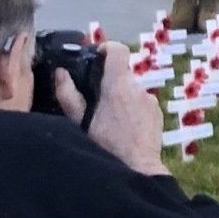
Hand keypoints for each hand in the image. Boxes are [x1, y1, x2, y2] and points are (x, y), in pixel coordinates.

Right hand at [57, 42, 167, 176]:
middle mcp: (138, 88)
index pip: (118, 50)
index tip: (96, 58)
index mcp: (118, 85)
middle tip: (95, 103)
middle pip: (122, 75)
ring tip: (109, 122)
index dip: (107, 50)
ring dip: (120, 100)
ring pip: (131, 92)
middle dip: (108, 84)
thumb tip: (61, 73)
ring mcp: (150, 100)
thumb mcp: (80, 123)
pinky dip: (131, 111)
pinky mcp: (157, 113)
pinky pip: (141, 104)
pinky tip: (123, 130)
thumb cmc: (105, 145)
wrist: (136, 168)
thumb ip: (69, 95)